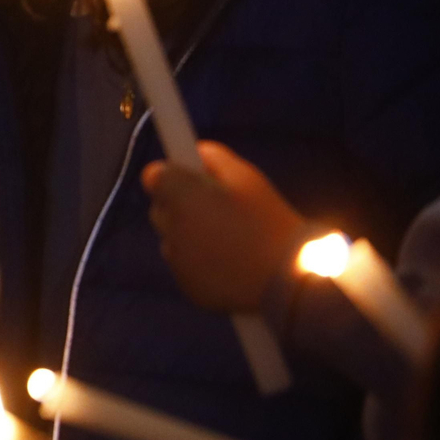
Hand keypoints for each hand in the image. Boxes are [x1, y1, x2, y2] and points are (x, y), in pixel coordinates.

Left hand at [142, 141, 308, 312]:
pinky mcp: (186, 286)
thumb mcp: (247, 177)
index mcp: (181, 196)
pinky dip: (198, 262)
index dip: (170, 176)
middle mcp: (170, 228)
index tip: (190, 181)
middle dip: (180, 206)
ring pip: (172, 239)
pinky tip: (227, 263)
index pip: (152, 176)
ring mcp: (176, 260)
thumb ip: (214, 158)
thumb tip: (195, 153)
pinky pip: (185, 266)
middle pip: (161, 209)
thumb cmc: (268, 220)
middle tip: (216, 210)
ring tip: (226, 239)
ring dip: (188, 235)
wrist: (287, 278)